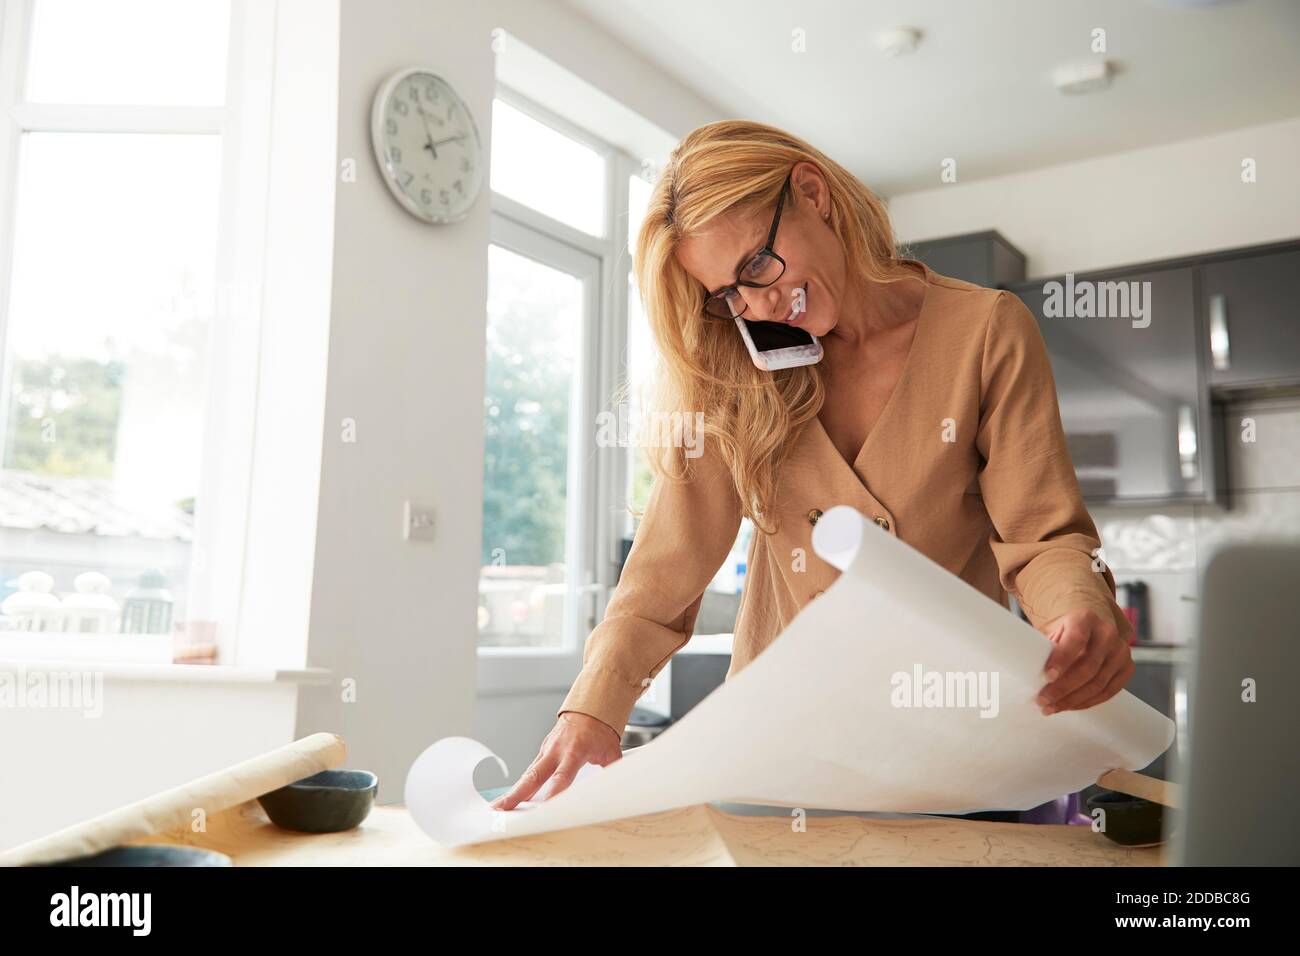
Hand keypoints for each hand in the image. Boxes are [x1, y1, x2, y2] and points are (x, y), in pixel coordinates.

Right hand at [489, 712, 621, 809]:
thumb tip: (622, 788)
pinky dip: (520, 785)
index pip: (561, 777)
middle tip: (502, 809)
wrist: (590, 707)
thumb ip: (614, 772)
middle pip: (534, 776)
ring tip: (498, 808)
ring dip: (513, 792)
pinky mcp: (543, 752)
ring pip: (528, 774)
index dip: (552, 793)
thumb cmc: (600, 729)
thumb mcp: (612, 751)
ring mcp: (546, 750)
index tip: (542, 809)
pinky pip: (531, 771)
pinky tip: (511, 799)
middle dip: (517, 794)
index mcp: (574, 751)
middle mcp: (556, 751)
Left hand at [1036, 607, 1133, 714]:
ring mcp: (1121, 651)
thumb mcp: (1056, 631)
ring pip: (1098, 683)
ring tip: (1052, 707)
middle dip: (1063, 688)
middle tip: (1043, 700)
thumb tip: (1031, 674)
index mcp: (1086, 619)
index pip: (1076, 639)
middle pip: (1088, 667)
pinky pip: (1109, 691)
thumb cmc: (1068, 633)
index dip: (1062, 658)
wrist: (1092, 628)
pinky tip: (1071, 706)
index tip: (1047, 676)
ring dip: (1073, 700)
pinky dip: (1087, 702)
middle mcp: (1108, 633)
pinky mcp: (1128, 667)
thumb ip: (1048, 648)